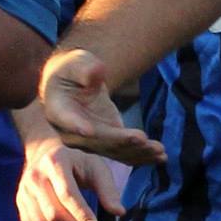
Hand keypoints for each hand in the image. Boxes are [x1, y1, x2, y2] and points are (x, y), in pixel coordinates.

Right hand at [16, 130, 125, 220]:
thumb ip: (108, 189)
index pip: (67, 194)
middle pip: (53, 213)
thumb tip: (119, 212)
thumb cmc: (77, 163)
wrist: (44, 154)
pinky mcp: (20, 204)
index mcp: (55, 161)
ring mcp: (24, 191)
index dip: (82, 215)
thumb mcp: (96, 168)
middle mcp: (35, 176)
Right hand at [39, 48, 165, 164]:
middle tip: (141, 139)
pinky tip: (161, 157)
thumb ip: (84, 68)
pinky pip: (125, 152)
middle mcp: (73, 133)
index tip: (88, 130)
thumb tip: (95, 71)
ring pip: (115, 151)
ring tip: (159, 151)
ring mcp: (92, 142)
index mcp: (59, 110)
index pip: (67, 119)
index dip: (76, 125)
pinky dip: (143, 156)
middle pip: (98, 140)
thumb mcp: (76, 62)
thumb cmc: (74, 70)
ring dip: (138, 152)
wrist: (76, 85)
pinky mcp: (109, 143)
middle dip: (121, 141)